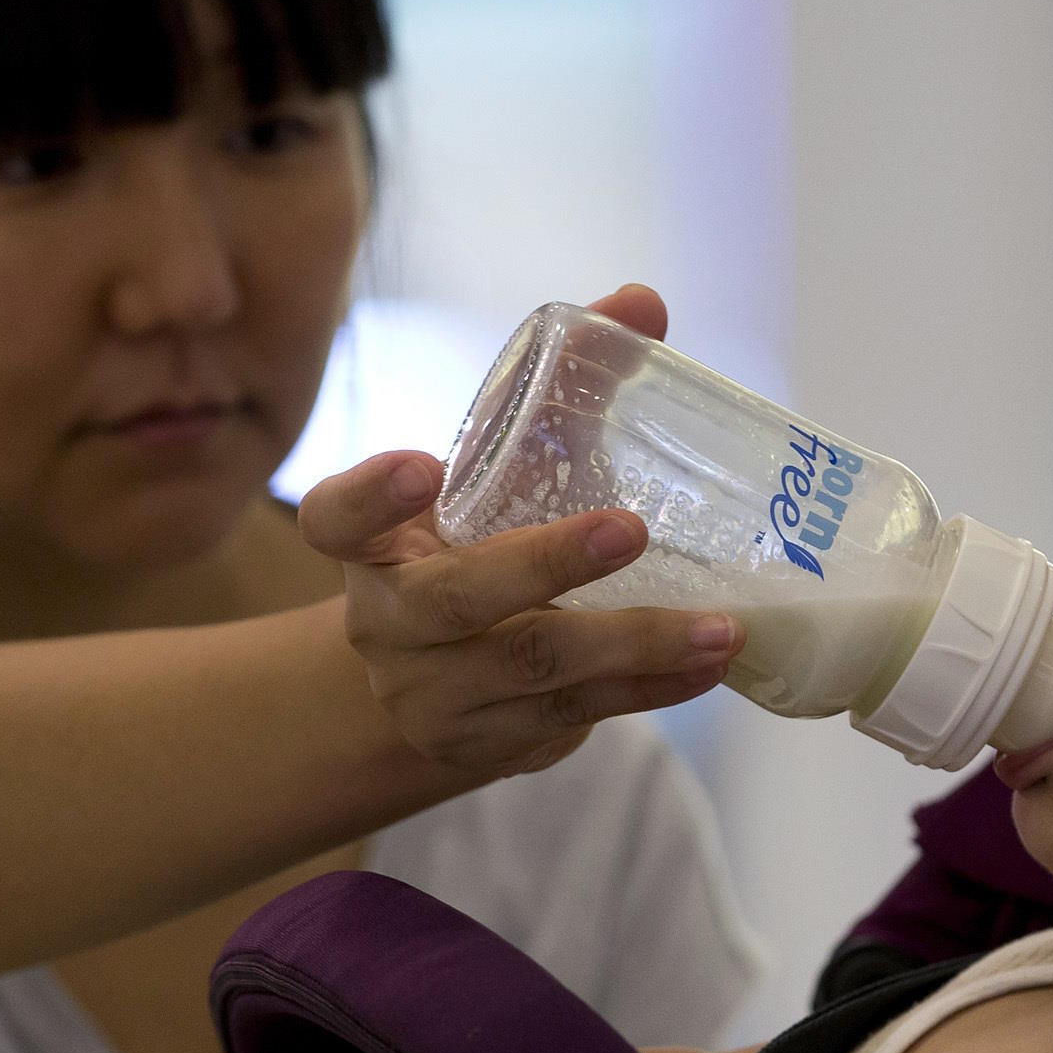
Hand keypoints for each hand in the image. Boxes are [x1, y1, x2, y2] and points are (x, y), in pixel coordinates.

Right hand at [302, 284, 745, 777]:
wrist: (440, 684)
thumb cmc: (476, 549)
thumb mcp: (495, 476)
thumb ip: (560, 392)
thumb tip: (644, 303)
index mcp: (369, 547)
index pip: (335, 518)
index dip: (371, 495)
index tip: (422, 463)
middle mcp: (387, 625)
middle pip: (457, 601)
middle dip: (545, 565)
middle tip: (627, 527)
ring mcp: (434, 697)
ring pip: (533, 672)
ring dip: (634, 647)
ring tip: (717, 627)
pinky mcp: (488, 749)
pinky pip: (574, 719)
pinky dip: (649, 692)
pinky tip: (706, 667)